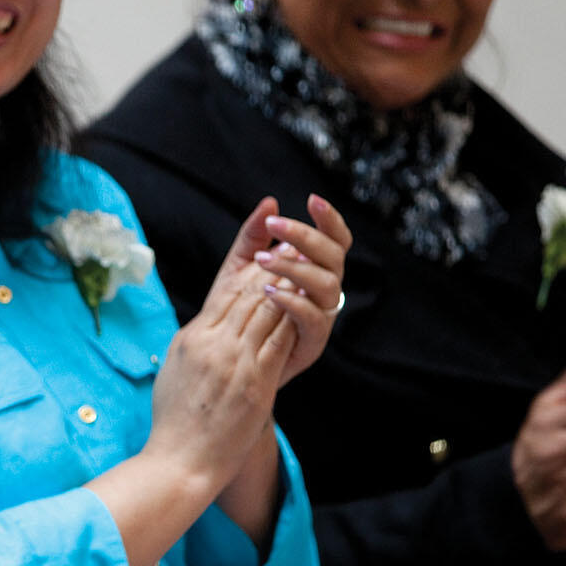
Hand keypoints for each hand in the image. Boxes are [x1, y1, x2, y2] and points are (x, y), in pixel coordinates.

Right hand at [147, 248, 296, 491]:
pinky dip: (295, 319)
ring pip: (266, 311)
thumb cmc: (174, 422)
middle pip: (248, 293)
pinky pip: (279, 342)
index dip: (249, 263)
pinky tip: (310, 304)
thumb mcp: (175, 369)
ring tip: (307, 263)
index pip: (225, 290)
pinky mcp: (255, 383)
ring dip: (290, 284)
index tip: (265, 245)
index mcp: (192, 337)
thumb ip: (194, 342)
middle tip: (295, 242)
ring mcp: (234, 362)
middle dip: (274, 266)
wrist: (179, 461)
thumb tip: (206, 324)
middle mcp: (212, 343)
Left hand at [251, 195, 352, 385]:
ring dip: (297, 267)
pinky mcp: (312, 343)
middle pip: (334, 256)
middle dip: (306, 237)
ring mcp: (322, 316)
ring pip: (327, 284)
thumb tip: (269, 202)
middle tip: (275, 226)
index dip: (330, 220)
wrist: (230, 364)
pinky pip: (314, 318)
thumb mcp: (239, 268)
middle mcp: (324, 290)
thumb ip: (253, 237)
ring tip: (263, 260)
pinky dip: (294, 302)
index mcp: (314, 269)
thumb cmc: (240, 312)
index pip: (334, 240)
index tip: (312, 201)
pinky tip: (269, 291)